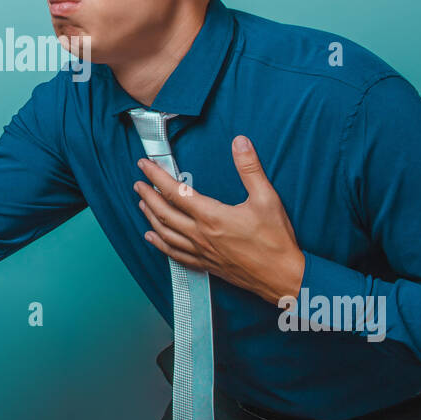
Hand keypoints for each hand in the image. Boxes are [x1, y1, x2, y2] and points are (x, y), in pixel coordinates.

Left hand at [132, 135, 305, 303]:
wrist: (282, 277)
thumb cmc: (276, 240)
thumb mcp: (266, 198)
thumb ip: (250, 168)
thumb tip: (240, 142)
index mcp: (212, 216)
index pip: (176, 192)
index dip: (157, 177)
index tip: (145, 166)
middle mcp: (201, 235)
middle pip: (164, 213)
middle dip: (148, 196)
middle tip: (138, 183)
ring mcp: (202, 252)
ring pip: (166, 234)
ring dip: (150, 217)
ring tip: (141, 204)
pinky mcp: (206, 265)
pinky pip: (175, 254)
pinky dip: (160, 244)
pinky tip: (152, 238)